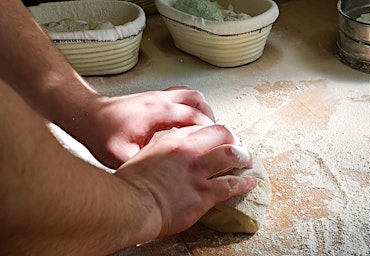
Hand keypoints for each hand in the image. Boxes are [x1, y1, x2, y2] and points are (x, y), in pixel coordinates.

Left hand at [76, 86, 215, 168]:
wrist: (86, 115)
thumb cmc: (101, 133)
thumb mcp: (121, 156)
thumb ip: (145, 164)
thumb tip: (163, 179)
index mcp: (157, 113)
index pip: (194, 117)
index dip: (212, 131)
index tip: (221, 144)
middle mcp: (161, 100)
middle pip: (199, 103)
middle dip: (213, 121)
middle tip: (220, 139)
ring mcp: (159, 96)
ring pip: (194, 96)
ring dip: (205, 112)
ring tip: (209, 131)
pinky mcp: (156, 97)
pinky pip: (184, 96)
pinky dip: (193, 108)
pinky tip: (191, 124)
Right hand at [116, 125, 257, 236]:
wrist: (128, 205)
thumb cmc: (130, 185)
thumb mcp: (143, 156)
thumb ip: (160, 151)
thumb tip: (168, 155)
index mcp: (172, 140)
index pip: (201, 128)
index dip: (213, 133)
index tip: (217, 139)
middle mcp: (187, 151)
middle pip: (221, 133)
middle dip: (233, 138)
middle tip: (237, 146)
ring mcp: (197, 171)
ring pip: (231, 154)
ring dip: (243, 157)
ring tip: (248, 160)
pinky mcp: (203, 193)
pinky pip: (231, 184)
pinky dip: (244, 183)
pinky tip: (250, 182)